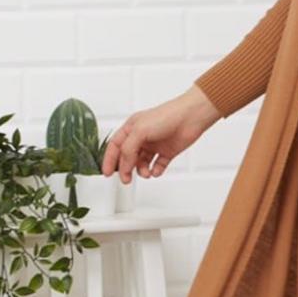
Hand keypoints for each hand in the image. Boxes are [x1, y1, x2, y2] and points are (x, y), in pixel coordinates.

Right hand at [101, 87, 220, 183]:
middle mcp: (142, 137)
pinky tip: (156, 171)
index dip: (109, 159)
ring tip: (146, 173)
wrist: (190, 118)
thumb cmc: (166, 116)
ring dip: (142, 171)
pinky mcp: (167, 152)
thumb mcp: (139, 131)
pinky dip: (156, 171)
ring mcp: (154, 145)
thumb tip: (124, 165)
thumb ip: (128, 149)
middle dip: (125, 169)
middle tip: (126, 179)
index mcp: (131, 128)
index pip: (115, 146)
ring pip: (142, 163)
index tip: (107, 173)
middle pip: (127, 157)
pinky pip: (158, 165)